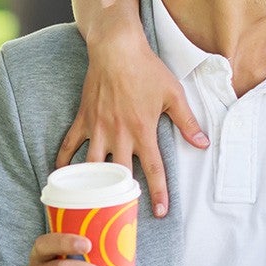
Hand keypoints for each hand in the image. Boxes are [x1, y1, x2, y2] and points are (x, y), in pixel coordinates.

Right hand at [55, 28, 206, 217]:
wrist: (117, 49)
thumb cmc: (148, 70)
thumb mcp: (174, 95)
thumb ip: (187, 122)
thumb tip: (203, 144)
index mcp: (143, 131)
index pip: (154, 170)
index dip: (158, 193)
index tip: (160, 212)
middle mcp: (119, 135)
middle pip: (120, 175)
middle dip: (121, 197)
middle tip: (121, 217)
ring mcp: (98, 128)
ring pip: (92, 166)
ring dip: (91, 186)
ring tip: (90, 205)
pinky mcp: (83, 119)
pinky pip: (68, 145)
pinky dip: (63, 161)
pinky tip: (62, 177)